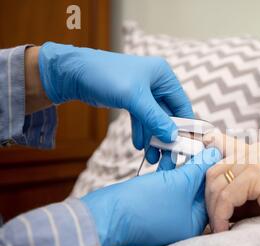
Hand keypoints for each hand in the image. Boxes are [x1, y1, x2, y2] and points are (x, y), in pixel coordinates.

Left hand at [38, 42, 193, 162]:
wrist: (73, 73)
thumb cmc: (105, 76)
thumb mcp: (133, 98)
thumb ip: (155, 119)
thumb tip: (173, 138)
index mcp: (164, 75)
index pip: (182, 105)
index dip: (185, 126)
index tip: (185, 147)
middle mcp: (157, 83)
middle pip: (170, 115)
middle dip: (167, 137)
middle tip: (167, 158)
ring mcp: (145, 92)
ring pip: (156, 120)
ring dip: (154, 138)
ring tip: (152, 158)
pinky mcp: (132, 100)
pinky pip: (143, 119)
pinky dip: (142, 132)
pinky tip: (140, 146)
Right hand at [81, 148, 221, 245]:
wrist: (106, 215)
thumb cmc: (145, 203)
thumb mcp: (178, 182)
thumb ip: (199, 167)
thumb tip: (216, 153)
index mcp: (194, 224)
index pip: (212, 193)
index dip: (214, 170)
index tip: (214, 149)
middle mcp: (183, 222)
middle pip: (197, 189)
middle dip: (196, 165)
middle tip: (200, 144)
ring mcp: (167, 215)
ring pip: (180, 185)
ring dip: (180, 164)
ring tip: (182, 144)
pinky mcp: (153, 206)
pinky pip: (165, 186)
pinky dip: (167, 170)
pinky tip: (167, 153)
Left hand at [205, 140, 259, 231]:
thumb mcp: (253, 194)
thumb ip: (232, 188)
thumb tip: (201, 197)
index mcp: (251, 150)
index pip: (214, 144)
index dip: (199, 160)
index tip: (192, 184)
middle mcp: (253, 150)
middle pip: (210, 170)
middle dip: (207, 199)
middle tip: (213, 221)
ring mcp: (258, 160)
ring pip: (216, 183)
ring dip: (213, 211)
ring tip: (220, 228)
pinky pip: (227, 196)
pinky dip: (221, 215)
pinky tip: (225, 228)